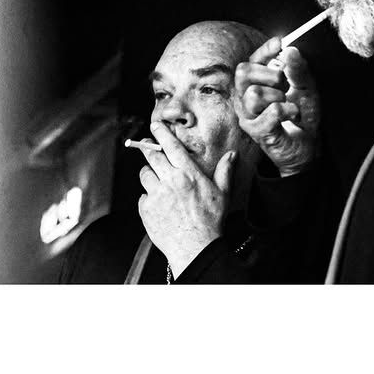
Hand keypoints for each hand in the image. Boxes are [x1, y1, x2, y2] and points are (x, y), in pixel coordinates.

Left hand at [137, 120, 236, 277]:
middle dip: (148, 148)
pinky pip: (142, 197)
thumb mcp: (222, 194)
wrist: (195, 248)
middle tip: (147, 146)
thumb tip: (232, 155)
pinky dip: (148, 198)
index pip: (170, 146)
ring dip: (149, 175)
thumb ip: (224, 172)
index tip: (155, 125)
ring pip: (144, 175)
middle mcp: (170, 180)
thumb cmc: (210, 222)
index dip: (161, 133)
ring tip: (158, 183)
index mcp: (188, 173)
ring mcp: (156, 195)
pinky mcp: (146, 209)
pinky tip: (159, 205)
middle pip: (152, 156)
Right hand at [234, 36, 320, 176]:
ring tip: (288, 104)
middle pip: (243, 72)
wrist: (309, 145)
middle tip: (284, 84)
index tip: (279, 43)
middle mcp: (247, 96)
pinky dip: (286, 110)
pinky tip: (292, 115)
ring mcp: (248, 114)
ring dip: (278, 96)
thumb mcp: (306, 87)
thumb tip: (290, 50)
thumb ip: (298, 69)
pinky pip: (269, 111)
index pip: (252, 60)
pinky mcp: (255, 131)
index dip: (263, 50)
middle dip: (269, 74)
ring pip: (253, 93)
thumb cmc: (303, 115)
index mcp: (257, 82)